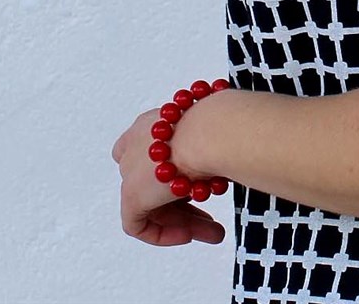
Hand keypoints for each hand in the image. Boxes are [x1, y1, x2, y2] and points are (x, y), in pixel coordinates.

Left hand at [111, 108, 225, 245]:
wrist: (206, 133)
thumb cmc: (216, 125)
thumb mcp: (214, 132)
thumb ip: (210, 146)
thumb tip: (228, 157)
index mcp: (152, 124)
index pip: (149, 151)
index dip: (169, 172)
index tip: (195, 184)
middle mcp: (137, 145)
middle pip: (156, 184)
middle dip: (188, 205)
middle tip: (212, 219)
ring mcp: (131, 171)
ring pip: (154, 206)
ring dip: (186, 221)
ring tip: (215, 234)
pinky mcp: (131, 196)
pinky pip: (139, 225)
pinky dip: (164, 233)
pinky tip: (189, 234)